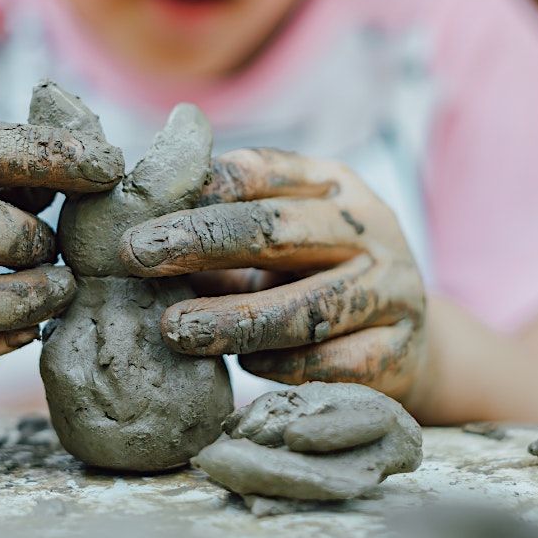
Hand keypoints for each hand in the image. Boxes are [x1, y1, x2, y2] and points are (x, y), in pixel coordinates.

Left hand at [118, 148, 425, 404]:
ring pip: (308, 305)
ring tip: (175, 329)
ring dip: (235, 318)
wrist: (403, 339)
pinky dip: (285, 365)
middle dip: (202, 241)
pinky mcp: (399, 348)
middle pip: (281, 229)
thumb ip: (219, 236)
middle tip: (138, 258)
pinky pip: (336, 361)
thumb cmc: (312, 277)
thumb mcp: (276, 243)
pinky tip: (246, 365)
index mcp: (333, 183)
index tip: (138, 221)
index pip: (262, 172)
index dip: (198, 191)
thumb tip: (134, 237)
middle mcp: (369, 226)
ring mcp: (393, 287)